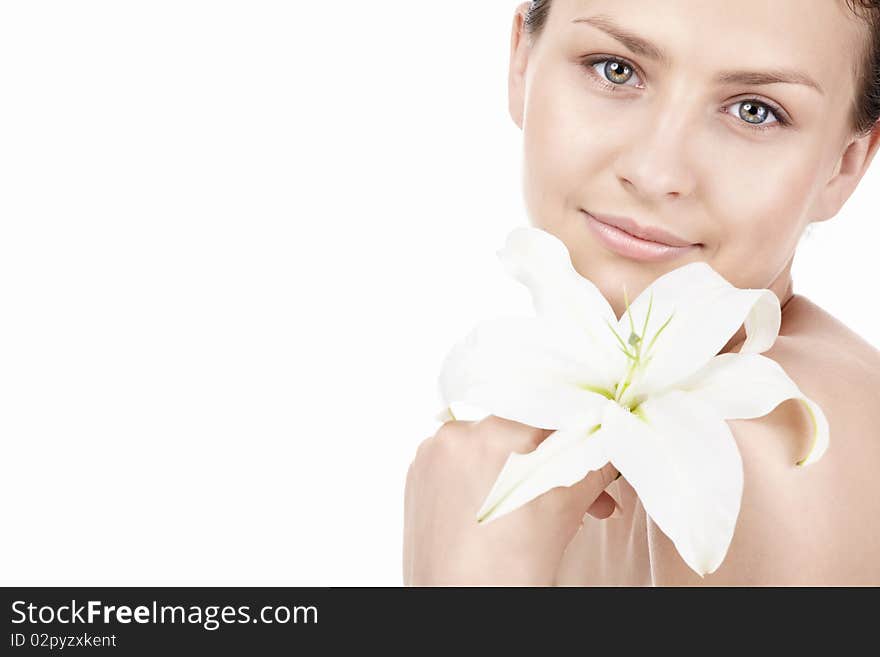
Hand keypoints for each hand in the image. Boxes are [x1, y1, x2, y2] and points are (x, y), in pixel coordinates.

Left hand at [403, 415, 619, 585]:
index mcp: (494, 434)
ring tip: (541, 510)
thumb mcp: (564, 511)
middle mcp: (456, 435)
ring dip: (520, 471)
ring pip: (489, 448)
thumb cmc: (506, 569)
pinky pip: (462, 464)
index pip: (550, 414)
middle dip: (553, 462)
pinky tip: (506, 512)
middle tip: (582, 495)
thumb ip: (591, 465)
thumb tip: (609, 444)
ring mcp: (432, 455)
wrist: (456, 607)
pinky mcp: (418, 476)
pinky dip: (485, 480)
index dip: (578, 434)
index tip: (593, 450)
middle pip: (519, 433)